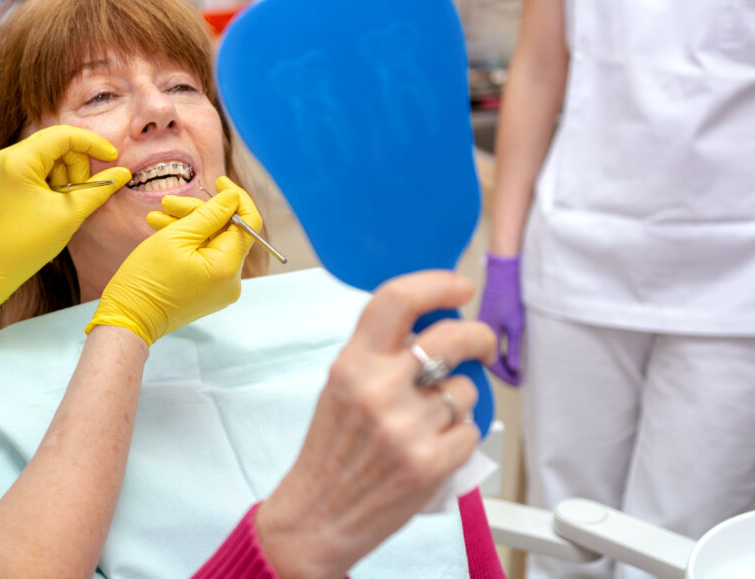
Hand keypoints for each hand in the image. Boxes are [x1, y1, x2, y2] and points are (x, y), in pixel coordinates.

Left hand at [0, 126, 129, 318]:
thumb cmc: (31, 242)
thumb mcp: (71, 213)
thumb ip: (99, 188)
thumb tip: (124, 173)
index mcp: (19, 161)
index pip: (64, 136)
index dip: (93, 144)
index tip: (113, 158)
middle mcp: (10, 155)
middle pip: (59, 141)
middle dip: (78, 163)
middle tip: (81, 191)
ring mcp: (9, 163)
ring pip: (54, 152)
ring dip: (69, 173)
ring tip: (64, 200)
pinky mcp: (12, 173)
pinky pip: (45, 163)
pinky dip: (59, 177)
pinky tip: (57, 198)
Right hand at [85, 177, 259, 344]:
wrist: (128, 319)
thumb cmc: (146, 279)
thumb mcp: (176, 237)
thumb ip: (209, 214)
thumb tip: (233, 198)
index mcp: (227, 266)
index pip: (249, 223)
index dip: (236, 198)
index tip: (219, 182)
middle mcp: (230, 280)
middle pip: (226, 232)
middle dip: (199, 212)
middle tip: (168, 202)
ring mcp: (219, 288)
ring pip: (212, 243)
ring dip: (188, 225)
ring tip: (157, 216)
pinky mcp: (207, 292)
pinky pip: (204, 258)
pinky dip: (187, 243)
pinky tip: (161, 230)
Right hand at [255, 272, 495, 578]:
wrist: (318, 515)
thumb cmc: (330, 451)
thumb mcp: (340, 386)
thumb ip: (378, 353)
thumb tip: (432, 323)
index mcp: (352, 364)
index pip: (398, 300)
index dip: (438, 284)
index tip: (460, 286)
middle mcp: (379, 390)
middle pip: (452, 336)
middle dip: (478, 335)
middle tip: (481, 342)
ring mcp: (407, 427)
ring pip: (466, 388)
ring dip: (458, 399)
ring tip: (431, 419)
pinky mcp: (431, 462)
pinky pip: (470, 429)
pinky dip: (459, 437)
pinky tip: (431, 447)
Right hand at [477, 252, 524, 385]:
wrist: (504, 270)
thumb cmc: (510, 293)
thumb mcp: (516, 325)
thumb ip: (514, 348)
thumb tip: (514, 369)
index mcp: (484, 335)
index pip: (492, 366)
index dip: (506, 377)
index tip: (519, 383)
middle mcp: (479, 331)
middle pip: (487, 360)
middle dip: (502, 372)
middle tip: (517, 379)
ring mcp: (481, 324)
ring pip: (487, 351)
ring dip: (499, 361)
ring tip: (514, 369)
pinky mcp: (486, 317)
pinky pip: (488, 341)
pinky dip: (497, 350)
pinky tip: (507, 351)